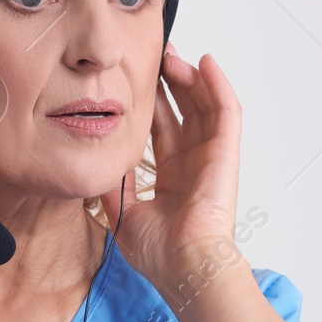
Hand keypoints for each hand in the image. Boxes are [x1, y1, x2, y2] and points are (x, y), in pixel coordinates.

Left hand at [97, 44, 242, 292]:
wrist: (183, 266)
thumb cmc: (160, 253)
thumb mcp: (121, 214)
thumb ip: (112, 187)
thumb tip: (96, 165)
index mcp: (172, 180)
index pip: (162, 131)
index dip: (151, 104)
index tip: (135, 81)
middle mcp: (193, 165)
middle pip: (183, 112)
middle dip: (169, 82)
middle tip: (154, 55)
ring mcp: (211, 158)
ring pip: (204, 106)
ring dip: (190, 78)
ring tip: (172, 54)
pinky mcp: (226, 153)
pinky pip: (226, 112)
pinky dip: (218, 86)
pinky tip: (206, 64)